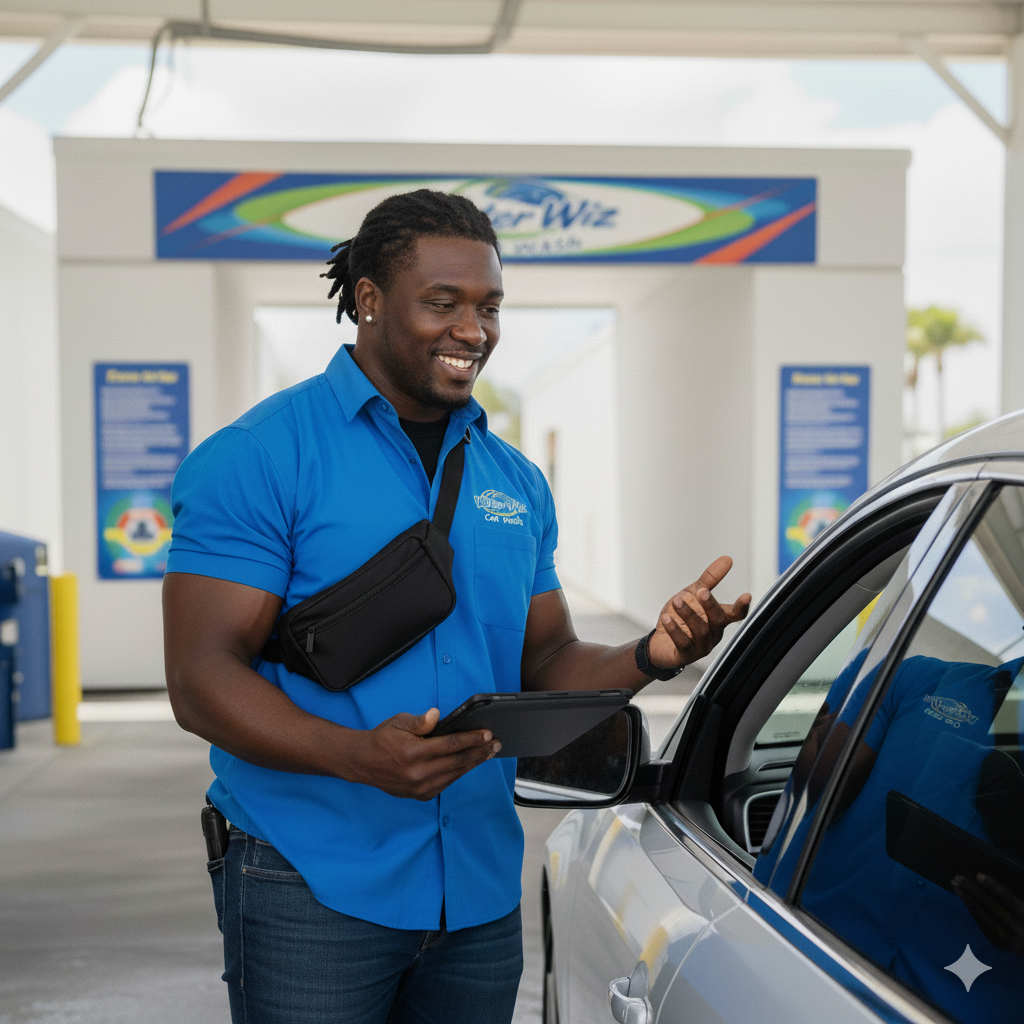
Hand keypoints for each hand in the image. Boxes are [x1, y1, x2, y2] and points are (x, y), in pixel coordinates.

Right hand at [345, 708, 500, 800]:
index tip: (487, 734)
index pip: (450, 745)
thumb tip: (437, 715)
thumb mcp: (399, 722)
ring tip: (489, 753)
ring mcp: (419, 787)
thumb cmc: (383, 739)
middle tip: (496, 744)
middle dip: (480, 752)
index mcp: (412, 752)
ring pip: (455, 774)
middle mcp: (417, 773)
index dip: (471, 739)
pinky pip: (446, 783)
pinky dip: (460, 773)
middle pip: (457, 761)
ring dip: (474, 763)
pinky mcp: (420, 795)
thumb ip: (420, 721)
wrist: (363, 763)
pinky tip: (470, 764)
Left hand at [647, 556, 751, 670]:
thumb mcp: (693, 594)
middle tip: (700, 591)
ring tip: (676, 601)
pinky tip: (667, 618)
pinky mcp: (686, 655)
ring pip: (700, 631)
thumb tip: (727, 559)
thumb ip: (709, 579)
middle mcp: (713, 633)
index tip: (746, 595)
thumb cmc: (680, 618)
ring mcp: (701, 646)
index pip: (735, 614)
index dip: (742, 606)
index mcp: (718, 619)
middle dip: (710, 605)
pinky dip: (675, 630)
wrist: (660, 642)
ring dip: (688, 614)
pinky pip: (683, 643)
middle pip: (718, 620)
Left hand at [952, 873, 1023, 955]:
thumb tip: (992, 884)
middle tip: (958, 877)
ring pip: (983, 914)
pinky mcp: (999, 942)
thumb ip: (1012, 899)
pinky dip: (972, 909)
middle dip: (972, 890)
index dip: (992, 885)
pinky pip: (982, 924)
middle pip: (990, 905)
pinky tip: (963, 898)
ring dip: (967, 898)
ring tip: (955, 885)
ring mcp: (1007, 936)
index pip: (1007, 897)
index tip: (978, 875)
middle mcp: (1017, 926)